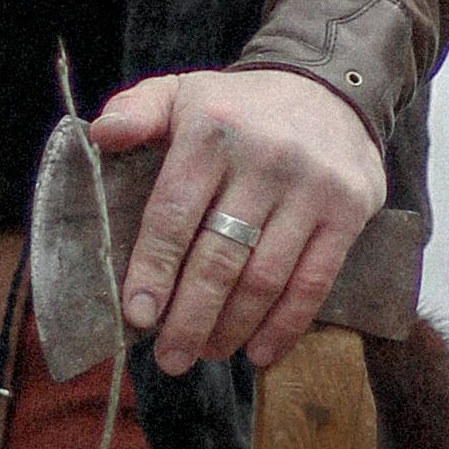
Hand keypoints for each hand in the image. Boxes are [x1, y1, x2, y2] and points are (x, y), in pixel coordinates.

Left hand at [88, 66, 386, 377]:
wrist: (331, 89)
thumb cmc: (239, 109)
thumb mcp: (182, 93)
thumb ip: (136, 110)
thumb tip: (100, 134)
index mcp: (212, 133)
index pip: (174, 214)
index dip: (153, 270)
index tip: (138, 316)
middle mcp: (264, 159)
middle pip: (220, 257)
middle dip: (190, 317)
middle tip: (168, 358)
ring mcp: (311, 188)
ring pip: (265, 278)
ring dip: (232, 327)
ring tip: (206, 353)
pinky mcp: (349, 211)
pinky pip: (314, 281)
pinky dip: (285, 325)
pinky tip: (259, 351)